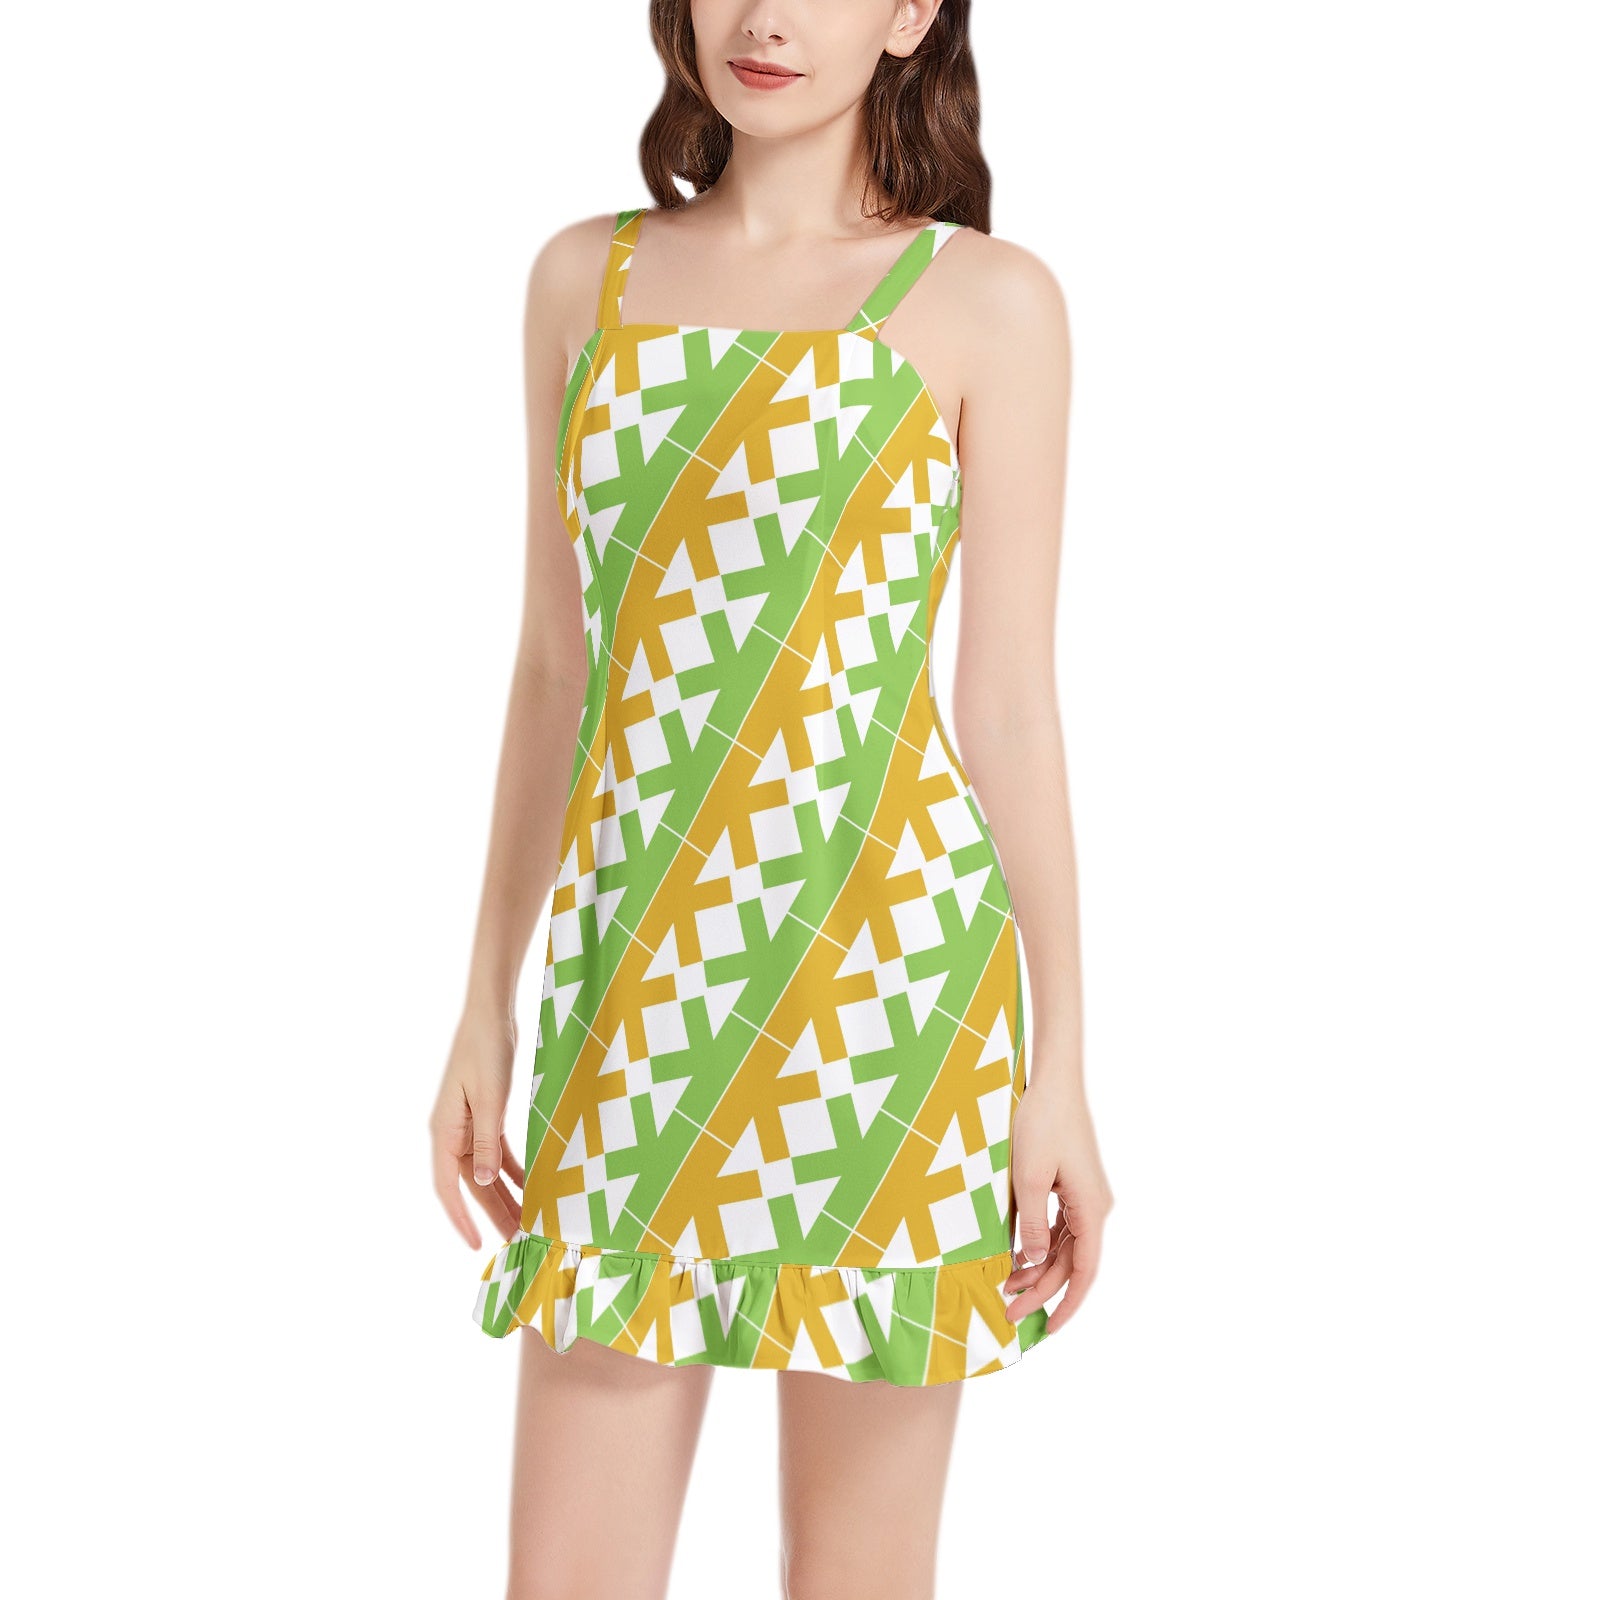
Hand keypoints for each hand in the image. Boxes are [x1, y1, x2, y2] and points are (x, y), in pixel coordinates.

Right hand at [428, 1008, 525, 1250]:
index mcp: (444, 1130)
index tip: (476, 1244)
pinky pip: (496, 1153)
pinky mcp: (485, 1116)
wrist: (491, 1015)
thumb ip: (485, 1142)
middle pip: (470, 1184)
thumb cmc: (486, 1051)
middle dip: (492, 1214)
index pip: (447, 1186)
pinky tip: (529, 1186)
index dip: (461, 1218)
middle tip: (515, 1242)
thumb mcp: (490, 1099)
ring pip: (485, 1172)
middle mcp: (452, 1133)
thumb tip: (479, 1182)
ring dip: (504, 1195)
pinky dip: (512, 1170)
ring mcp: (468, 1125)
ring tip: (525, 1221)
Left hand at [1003, 1075, 1113, 1333]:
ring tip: (1006, 1287)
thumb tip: (1037, 1263)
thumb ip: (1034, 1225)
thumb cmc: (1041, 1124)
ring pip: (1064, 1248)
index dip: (1067, 1304)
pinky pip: (1060, 1228)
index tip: (1048, 1329)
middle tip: (1007, 1312)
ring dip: (1038, 1270)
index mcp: (1091, 1209)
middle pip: (1071, 1264)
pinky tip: (1017, 1257)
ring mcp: (1085, 1197)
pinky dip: (1040, 1246)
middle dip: (1041, 1291)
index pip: (1085, 1272)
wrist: (1053, 1083)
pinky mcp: (1073, 1187)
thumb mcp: (1029, 1178)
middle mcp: (1095, 1208)